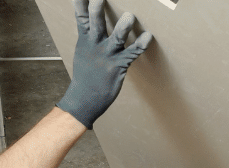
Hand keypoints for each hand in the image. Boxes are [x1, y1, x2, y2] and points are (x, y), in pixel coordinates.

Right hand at [56, 0, 153, 128]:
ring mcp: (108, 55)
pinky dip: (141, 44)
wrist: (86, 98)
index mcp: (85, 39)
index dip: (80, 3)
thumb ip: (88, 32)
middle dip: (96, 10)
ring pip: (117, 38)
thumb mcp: (83, 49)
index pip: (81, 17)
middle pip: (95, 24)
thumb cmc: (86, 73)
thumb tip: (88, 18)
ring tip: (129, 16)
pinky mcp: (120, 65)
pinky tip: (148, 36)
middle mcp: (95, 45)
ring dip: (123, 27)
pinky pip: (133, 53)